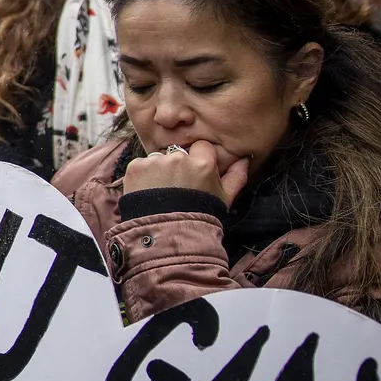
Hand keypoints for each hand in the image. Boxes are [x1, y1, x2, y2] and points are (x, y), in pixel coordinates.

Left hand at [123, 139, 248, 204]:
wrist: (165, 234)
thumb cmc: (198, 216)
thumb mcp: (223, 198)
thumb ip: (236, 176)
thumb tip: (245, 158)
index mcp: (202, 163)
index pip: (201, 147)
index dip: (198, 160)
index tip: (195, 174)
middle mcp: (178, 158)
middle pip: (179, 152)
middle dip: (178, 166)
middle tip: (177, 187)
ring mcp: (155, 161)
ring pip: (159, 158)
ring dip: (159, 170)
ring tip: (161, 192)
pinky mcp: (135, 167)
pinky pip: (141, 164)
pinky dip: (143, 176)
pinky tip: (148, 191)